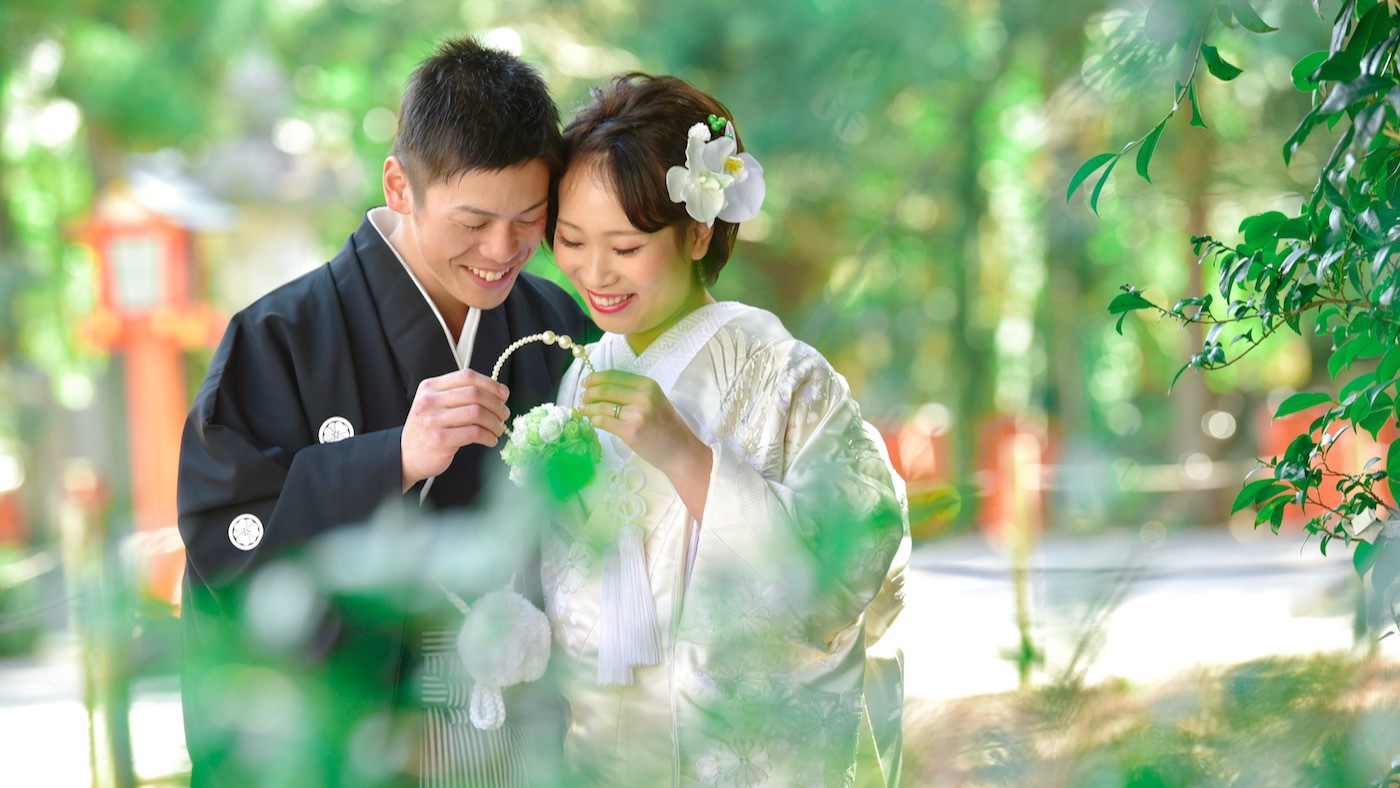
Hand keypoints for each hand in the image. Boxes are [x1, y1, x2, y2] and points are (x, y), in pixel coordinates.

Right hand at [401, 369, 509, 490]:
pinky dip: (488, 436)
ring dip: (494, 422)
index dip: (491, 384)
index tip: (503, 394)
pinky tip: (490, 440)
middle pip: (474, 393)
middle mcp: (430, 400)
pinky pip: (474, 433)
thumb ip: (460, 395)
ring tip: (498, 429)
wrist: (407, 456)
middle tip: (504, 414)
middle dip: (496, 404)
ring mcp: (433, 420)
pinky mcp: (440, 439)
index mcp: (431, 387)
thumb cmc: (428, 429)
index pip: (467, 376)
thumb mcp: (436, 405)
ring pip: (476, 413)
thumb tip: (498, 393)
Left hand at [580, 370, 712, 517]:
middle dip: (589, 393)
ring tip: (583, 409)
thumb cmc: (667, 427)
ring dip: (588, 407)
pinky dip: (594, 420)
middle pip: (606, 390)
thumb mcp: (655, 401)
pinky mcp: (629, 431)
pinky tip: (592, 420)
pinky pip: (604, 422)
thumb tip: (602, 389)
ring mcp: (635, 414)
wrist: (680, 450)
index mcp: (648, 385)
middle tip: (582, 397)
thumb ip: (633, 393)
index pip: (615, 376)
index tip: (586, 382)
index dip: (596, 378)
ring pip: (602, 406)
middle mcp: (642, 396)